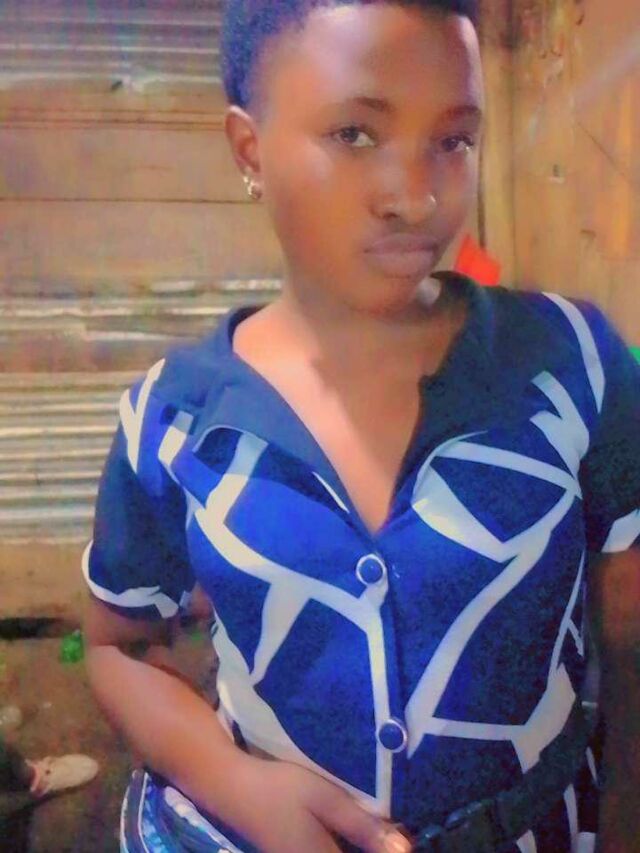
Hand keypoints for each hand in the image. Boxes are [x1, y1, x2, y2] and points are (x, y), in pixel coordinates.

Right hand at [233, 756, 411, 852]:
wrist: (232, 786)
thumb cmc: (280, 788)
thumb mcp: (326, 799)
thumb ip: (363, 826)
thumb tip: (405, 850)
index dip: (385, 850)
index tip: (400, 837)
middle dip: (374, 844)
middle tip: (391, 829)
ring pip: (341, 852)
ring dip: (360, 843)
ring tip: (378, 826)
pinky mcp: (294, 852)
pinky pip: (331, 851)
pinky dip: (346, 842)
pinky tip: (353, 826)